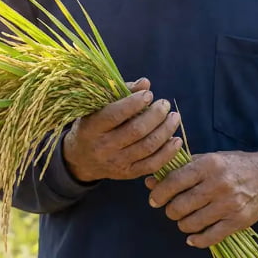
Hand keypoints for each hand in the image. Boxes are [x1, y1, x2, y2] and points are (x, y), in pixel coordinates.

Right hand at [62, 77, 182, 182]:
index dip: (135, 103)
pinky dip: (168, 152)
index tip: (149, 94)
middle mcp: (103, 147)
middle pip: (136, 131)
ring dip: (166, 130)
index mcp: (92, 128)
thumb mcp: (97, 109)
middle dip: (156, 116)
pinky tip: (176, 140)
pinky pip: (152, 165)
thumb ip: (120, 94)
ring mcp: (116, 163)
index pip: (115, 115)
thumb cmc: (92, 126)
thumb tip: (145, 83)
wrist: (81, 160)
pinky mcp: (127, 174)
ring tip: (174, 117)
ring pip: (147, 147)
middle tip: (165, 104)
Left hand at [144, 151, 257, 248]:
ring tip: (184, 218)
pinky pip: (210, 237)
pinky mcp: (238, 221)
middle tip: (172, 209)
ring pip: (192, 223)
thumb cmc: (230, 166)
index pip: (174, 182)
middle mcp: (218, 185)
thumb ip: (178, 171)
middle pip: (180, 205)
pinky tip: (192, 236)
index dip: (159, 193)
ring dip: (182, 224)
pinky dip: (197, 239)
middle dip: (170, 210)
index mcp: (208, 165)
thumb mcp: (206, 160)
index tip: (154, 200)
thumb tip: (150, 183)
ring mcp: (229, 205)